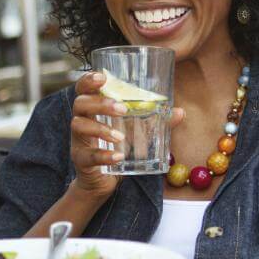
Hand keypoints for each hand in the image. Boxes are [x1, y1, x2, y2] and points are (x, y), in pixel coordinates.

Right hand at [71, 71, 183, 199]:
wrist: (102, 182)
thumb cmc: (117, 148)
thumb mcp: (136, 134)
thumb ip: (155, 122)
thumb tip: (179, 112)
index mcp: (93, 110)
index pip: (83, 88)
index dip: (89, 80)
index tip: (102, 76)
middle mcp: (82, 121)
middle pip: (80, 103)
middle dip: (100, 103)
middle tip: (123, 109)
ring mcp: (79, 141)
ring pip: (79, 126)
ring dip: (101, 129)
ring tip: (121, 137)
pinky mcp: (81, 161)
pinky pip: (88, 156)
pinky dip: (103, 155)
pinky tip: (119, 157)